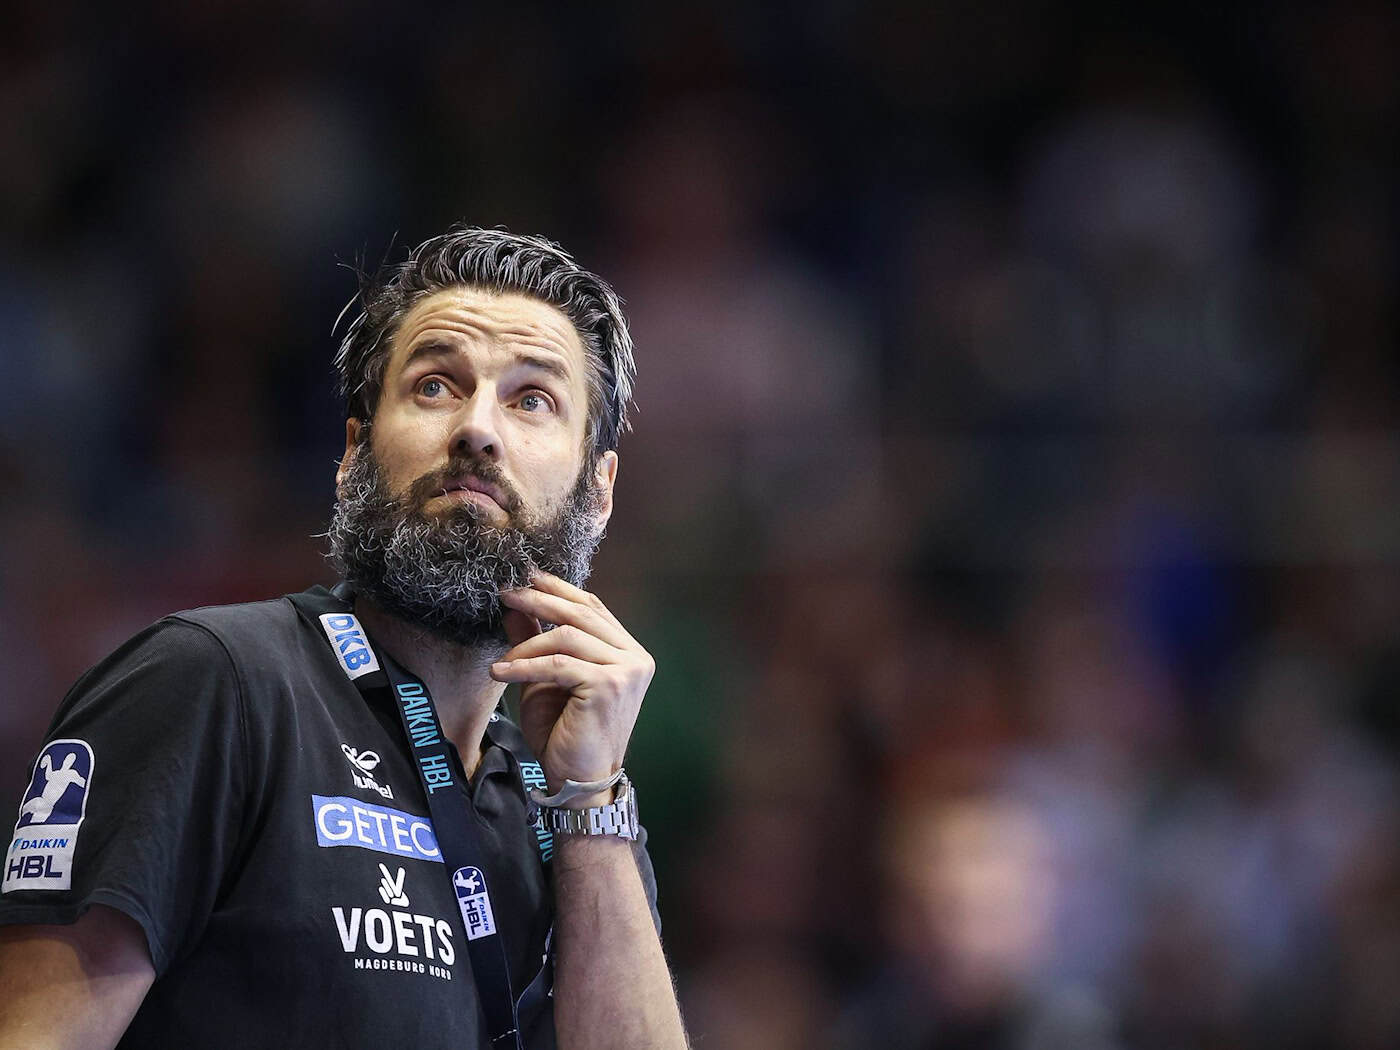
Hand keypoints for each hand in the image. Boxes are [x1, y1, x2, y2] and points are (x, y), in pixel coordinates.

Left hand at [490, 572, 654, 801]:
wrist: (578, 781)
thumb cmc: (564, 733)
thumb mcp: (543, 679)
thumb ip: (535, 642)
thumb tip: (514, 605)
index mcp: (628, 652)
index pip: (592, 607)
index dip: (558, 589)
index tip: (526, 577)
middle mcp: (635, 657)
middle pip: (582, 613)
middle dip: (540, 600)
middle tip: (507, 592)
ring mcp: (627, 670)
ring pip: (568, 636)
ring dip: (527, 644)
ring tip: (501, 659)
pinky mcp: (609, 686)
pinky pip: (559, 664)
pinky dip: (524, 666)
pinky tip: (499, 672)